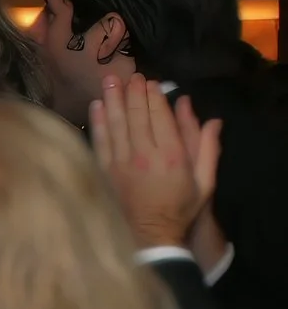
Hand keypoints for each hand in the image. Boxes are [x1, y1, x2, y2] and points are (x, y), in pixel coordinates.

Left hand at [90, 74, 215, 251]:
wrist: (150, 234)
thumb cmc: (180, 208)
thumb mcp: (204, 181)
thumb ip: (208, 149)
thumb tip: (212, 120)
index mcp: (172, 156)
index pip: (160, 117)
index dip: (153, 96)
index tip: (149, 82)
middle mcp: (144, 155)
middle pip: (136, 115)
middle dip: (132, 92)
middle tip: (129, 74)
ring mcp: (121, 162)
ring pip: (115, 123)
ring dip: (112, 99)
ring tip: (109, 80)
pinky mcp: (104, 170)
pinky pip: (99, 140)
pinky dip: (97, 121)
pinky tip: (96, 105)